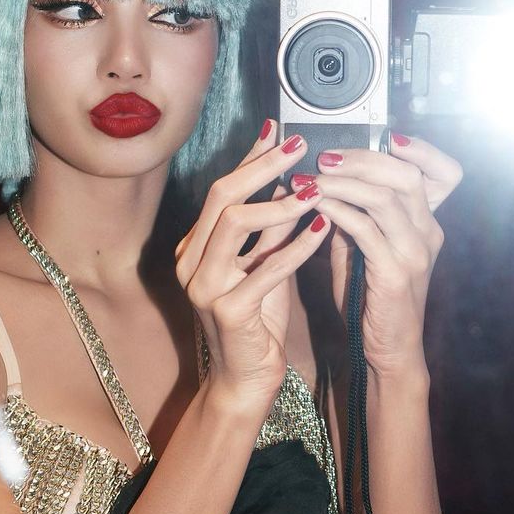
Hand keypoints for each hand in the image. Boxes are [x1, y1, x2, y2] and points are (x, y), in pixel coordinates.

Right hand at [175, 124, 328, 406]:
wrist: (244, 381)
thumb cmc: (256, 322)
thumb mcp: (263, 265)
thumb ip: (270, 228)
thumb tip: (289, 181)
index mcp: (196, 246)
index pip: (223, 189)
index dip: (251, 158)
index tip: (279, 131)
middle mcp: (190, 260)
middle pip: (223, 196)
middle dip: (262, 167)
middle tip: (299, 148)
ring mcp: (203, 284)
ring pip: (235, 223)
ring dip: (279, 202)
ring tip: (315, 189)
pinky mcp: (227, 309)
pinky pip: (265, 267)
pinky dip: (296, 244)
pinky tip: (323, 228)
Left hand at [291, 134, 462, 377]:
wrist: (388, 350)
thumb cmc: (374, 300)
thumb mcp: (367, 249)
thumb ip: (357, 216)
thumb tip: (327, 182)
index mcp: (427, 224)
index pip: (445, 173)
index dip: (422, 149)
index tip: (387, 136)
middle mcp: (429, 233)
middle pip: (406, 175)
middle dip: (362, 159)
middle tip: (325, 156)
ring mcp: (416, 252)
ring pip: (385, 197)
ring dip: (343, 182)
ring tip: (311, 177)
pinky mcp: (395, 272)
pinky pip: (365, 229)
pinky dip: (337, 210)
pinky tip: (315, 204)